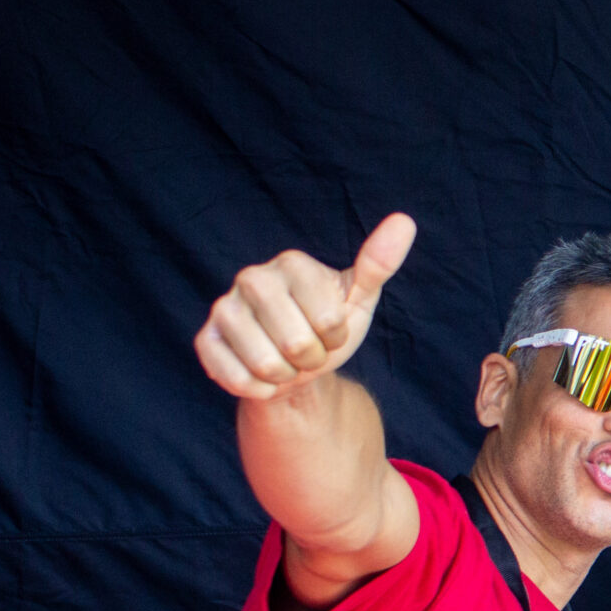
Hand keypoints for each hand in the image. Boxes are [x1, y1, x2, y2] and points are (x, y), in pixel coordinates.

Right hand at [195, 213, 417, 400]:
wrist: (293, 362)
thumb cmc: (328, 326)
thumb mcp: (359, 298)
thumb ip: (378, 264)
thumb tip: (404, 222)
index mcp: (293, 263)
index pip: (330, 320)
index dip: (336, 336)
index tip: (330, 328)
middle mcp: (253, 277)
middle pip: (297, 344)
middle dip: (312, 358)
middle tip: (307, 348)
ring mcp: (224, 307)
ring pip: (267, 365)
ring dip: (286, 375)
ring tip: (286, 359)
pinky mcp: (206, 339)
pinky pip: (237, 378)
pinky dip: (259, 388)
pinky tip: (261, 374)